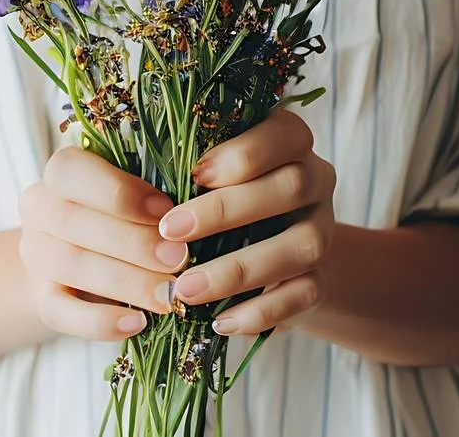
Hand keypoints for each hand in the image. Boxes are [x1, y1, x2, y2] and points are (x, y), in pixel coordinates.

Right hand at [18, 147, 189, 341]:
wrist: (81, 263)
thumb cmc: (121, 218)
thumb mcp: (133, 198)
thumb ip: (151, 199)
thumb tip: (191, 214)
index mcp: (61, 173)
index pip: (72, 171)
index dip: (120, 192)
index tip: (166, 211)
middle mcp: (40, 209)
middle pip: (74, 220)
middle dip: (133, 242)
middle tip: (179, 259)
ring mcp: (35, 255)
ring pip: (72, 265)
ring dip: (126, 281)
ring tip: (168, 295)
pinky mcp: (41, 299)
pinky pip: (62, 313)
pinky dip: (100, 321)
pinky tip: (137, 323)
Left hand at [158, 109, 335, 335]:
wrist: (269, 255)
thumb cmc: (220, 199)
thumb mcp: (207, 176)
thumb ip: (191, 169)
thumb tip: (136, 182)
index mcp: (290, 143)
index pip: (283, 135)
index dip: (243, 154)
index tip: (195, 174)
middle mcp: (316, 182)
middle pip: (291, 188)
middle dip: (227, 210)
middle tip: (170, 231)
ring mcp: (321, 232)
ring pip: (300, 246)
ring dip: (239, 269)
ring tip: (186, 289)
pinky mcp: (320, 279)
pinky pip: (303, 295)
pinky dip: (260, 311)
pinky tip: (219, 323)